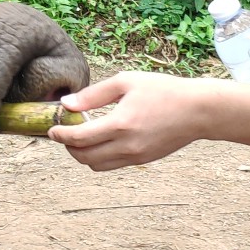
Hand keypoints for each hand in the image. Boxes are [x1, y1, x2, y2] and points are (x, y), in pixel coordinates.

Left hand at [48, 72, 217, 170]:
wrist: (198, 111)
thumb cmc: (164, 90)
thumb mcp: (127, 82)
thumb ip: (94, 95)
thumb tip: (68, 105)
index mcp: (120, 124)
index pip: (79, 138)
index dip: (60, 135)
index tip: (51, 129)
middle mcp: (127, 146)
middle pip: (84, 157)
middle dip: (68, 147)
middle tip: (63, 133)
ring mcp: (136, 156)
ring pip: (96, 166)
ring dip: (82, 155)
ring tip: (80, 137)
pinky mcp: (143, 160)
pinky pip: (112, 165)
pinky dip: (99, 157)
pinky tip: (100, 140)